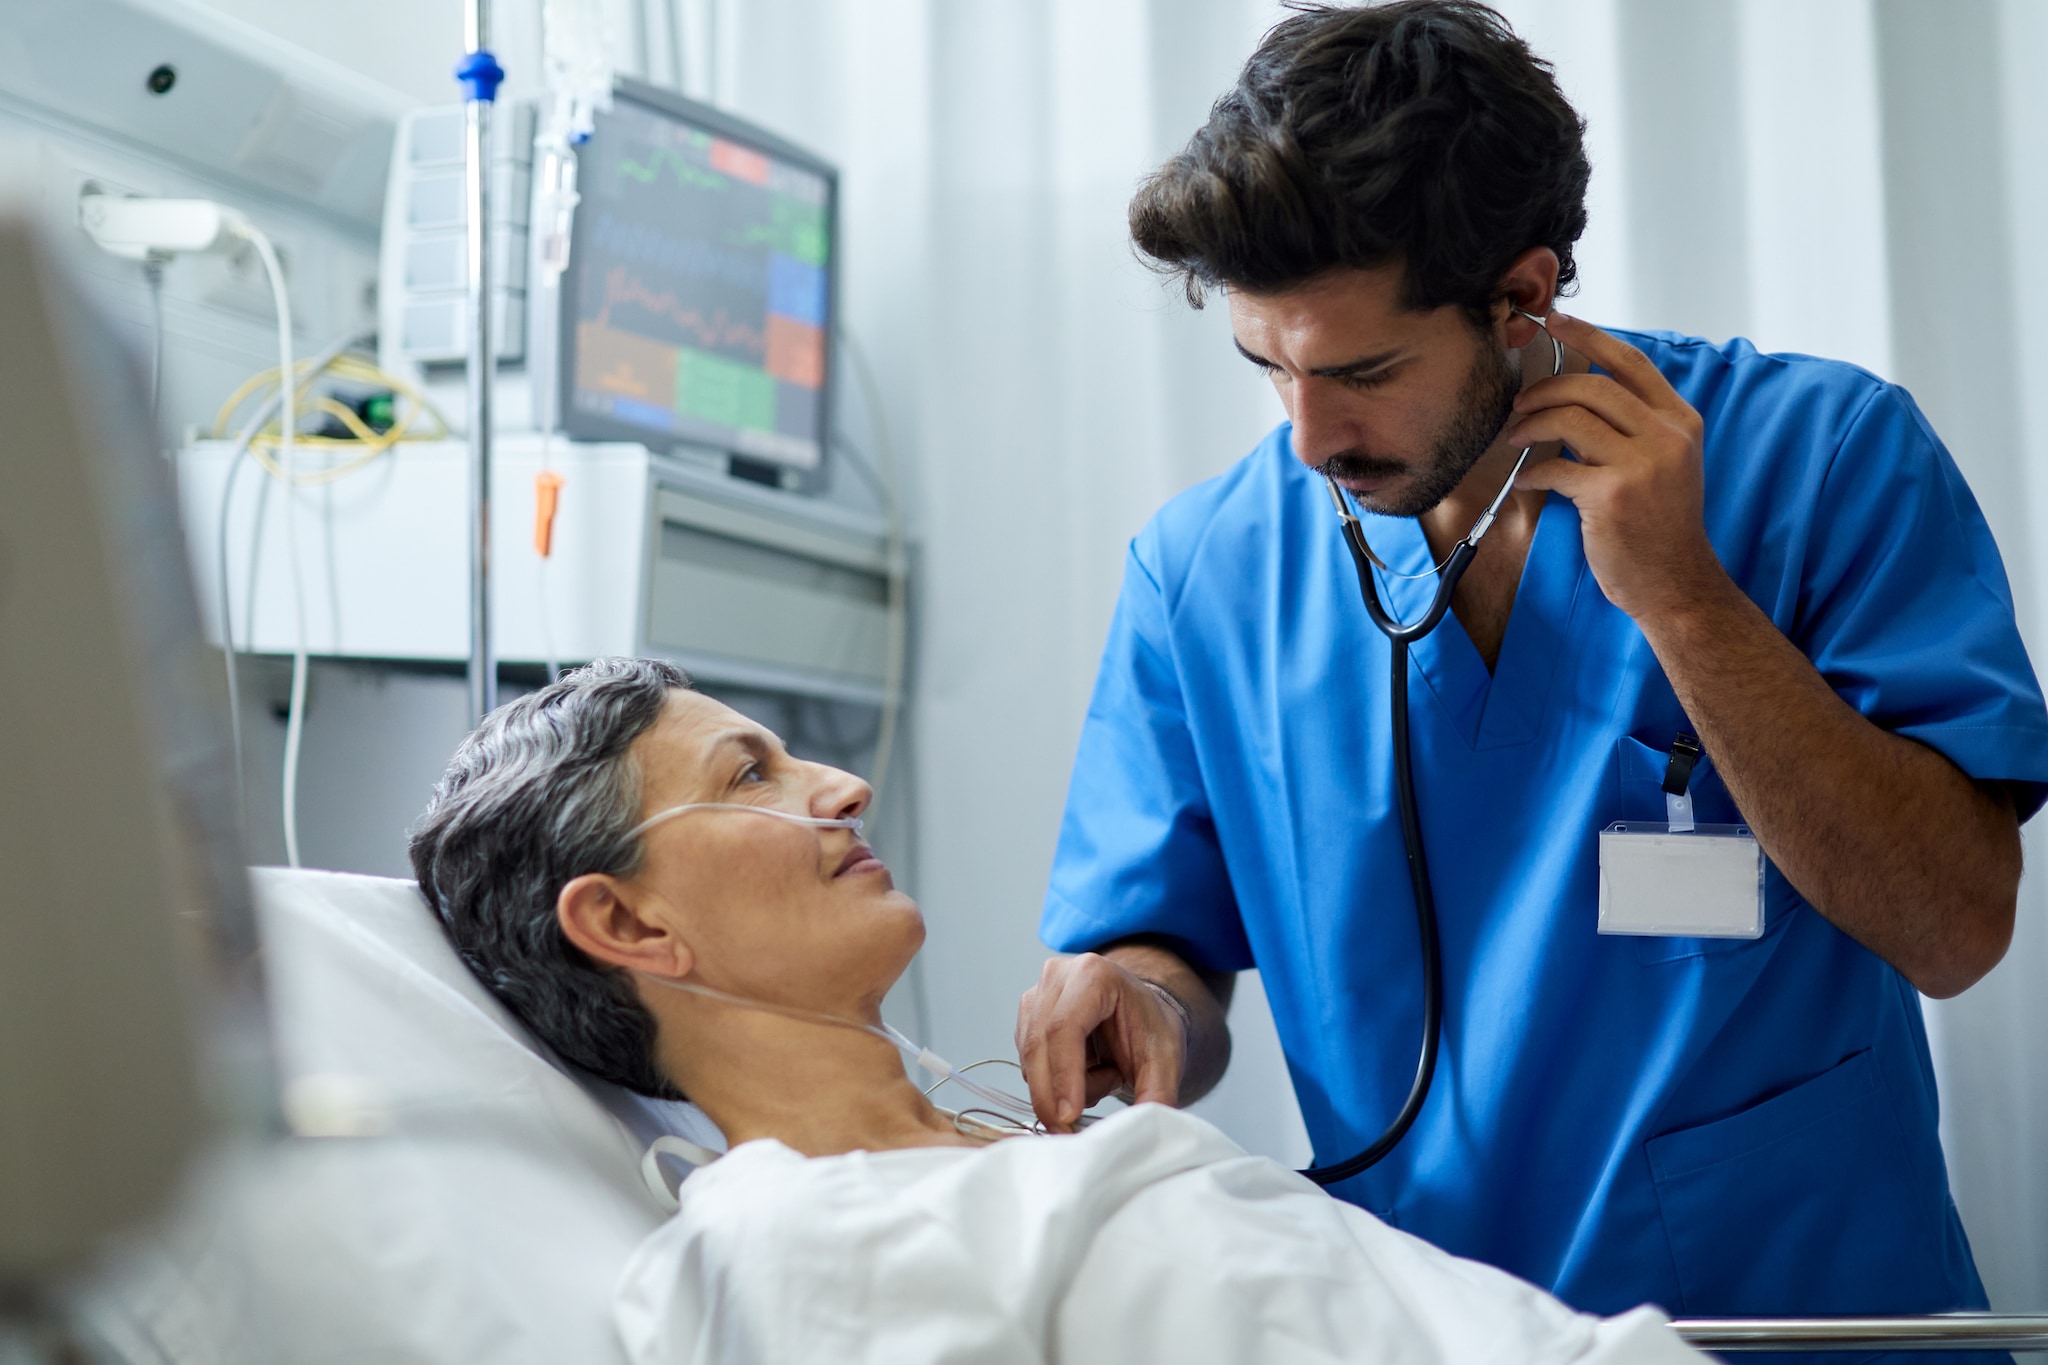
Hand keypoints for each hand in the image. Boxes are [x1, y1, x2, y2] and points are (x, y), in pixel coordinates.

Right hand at [1015, 953, 1189, 1133]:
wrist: (1140, 1014)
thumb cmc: (1151, 1029)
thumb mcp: (1165, 1061)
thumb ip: (1157, 1095)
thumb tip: (1138, 1131)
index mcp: (1094, 974)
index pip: (1065, 1027)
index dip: (1064, 1075)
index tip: (1070, 1115)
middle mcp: (1057, 976)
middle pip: (1038, 1045)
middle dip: (1051, 1096)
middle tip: (1070, 1132)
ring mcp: (1036, 995)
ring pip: (1031, 1061)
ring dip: (1061, 1089)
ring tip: (1107, 1077)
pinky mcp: (1025, 1018)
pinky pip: (1029, 1066)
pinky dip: (1054, 1084)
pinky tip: (1088, 1073)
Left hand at [1503, 312, 1727, 621]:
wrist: (1676, 583)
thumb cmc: (1660, 525)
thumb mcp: (1665, 463)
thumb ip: (1636, 426)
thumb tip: (1582, 394)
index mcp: (1679, 421)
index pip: (1630, 362)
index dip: (1589, 336)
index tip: (1555, 322)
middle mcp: (1666, 437)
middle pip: (1592, 385)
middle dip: (1545, 388)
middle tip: (1520, 404)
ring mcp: (1641, 465)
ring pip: (1570, 418)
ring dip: (1532, 424)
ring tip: (1516, 438)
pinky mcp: (1611, 495)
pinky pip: (1555, 466)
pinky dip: (1532, 471)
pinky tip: (1528, 480)